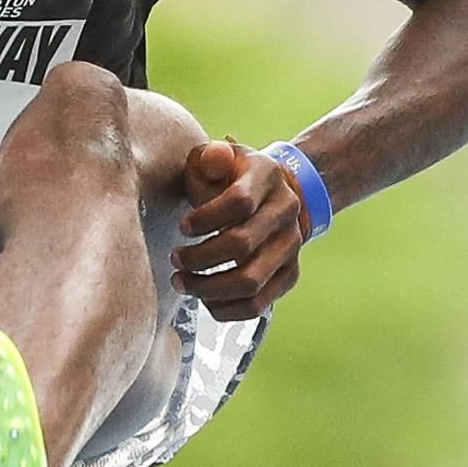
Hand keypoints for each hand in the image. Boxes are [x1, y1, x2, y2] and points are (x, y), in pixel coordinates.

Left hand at [173, 139, 304, 320]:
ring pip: (249, 282)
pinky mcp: (289, 275)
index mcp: (269, 176)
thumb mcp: (219, 157)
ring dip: (208, 289)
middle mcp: (287, 212)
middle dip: (199, 258)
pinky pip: (257, 305)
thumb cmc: (232, 178)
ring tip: (182, 282)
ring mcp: (292, 246)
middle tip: (175, 260)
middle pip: (242, 246)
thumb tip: (213, 161)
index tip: (182, 227)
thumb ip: (209, 157)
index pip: (240, 202)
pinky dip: (225, 309)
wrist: (274, 195)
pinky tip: (203, 299)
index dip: (206, 219)